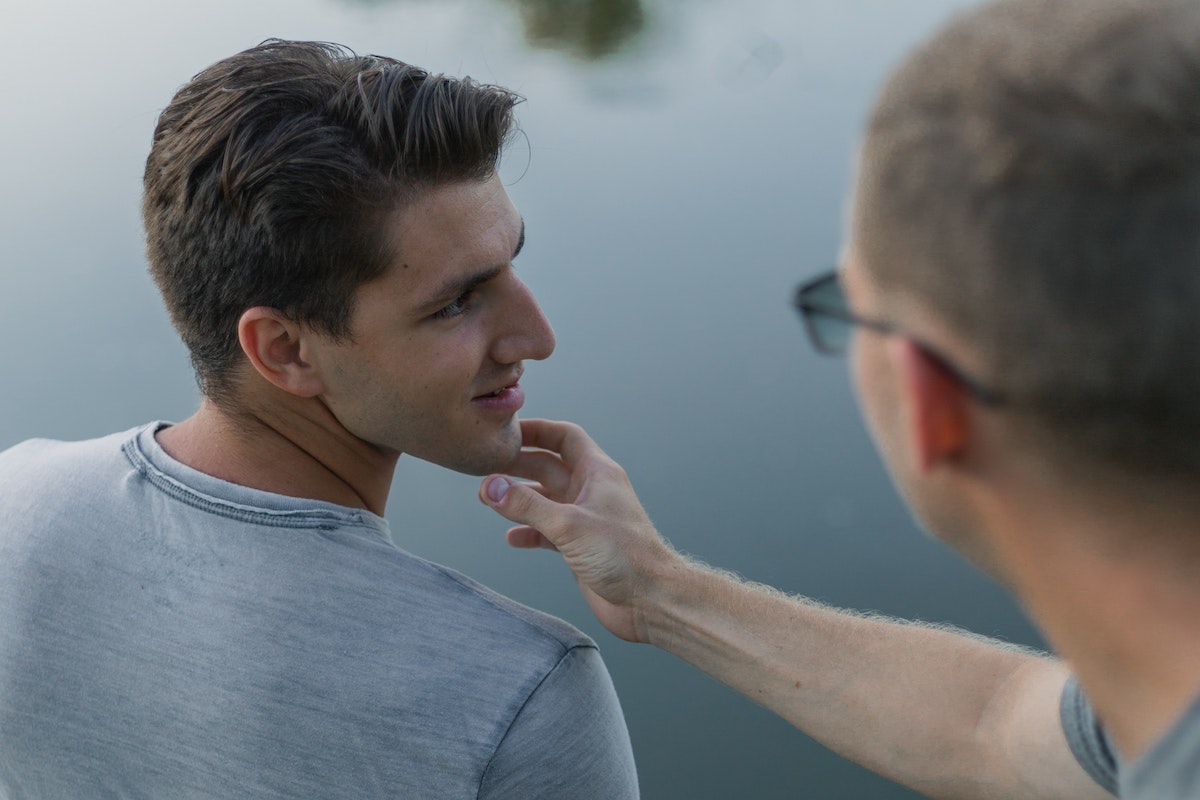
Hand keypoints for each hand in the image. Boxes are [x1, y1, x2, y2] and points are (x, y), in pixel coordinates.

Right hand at [479, 419, 678, 642]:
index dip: (537, 431)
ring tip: (488, 499)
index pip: (565, 437)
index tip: (507, 431)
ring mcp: (586, 519)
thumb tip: (490, 486)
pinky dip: (529, 532)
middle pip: (549, 467)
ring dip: (519, 500)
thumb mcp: (569, 524)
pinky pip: (548, 532)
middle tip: (486, 466)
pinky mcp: (581, 546)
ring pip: (546, 500)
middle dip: (519, 465)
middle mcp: (592, 492)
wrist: (650, 600)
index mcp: (598, 473)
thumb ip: (527, 505)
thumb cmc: (624, 556)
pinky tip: (512, 538)